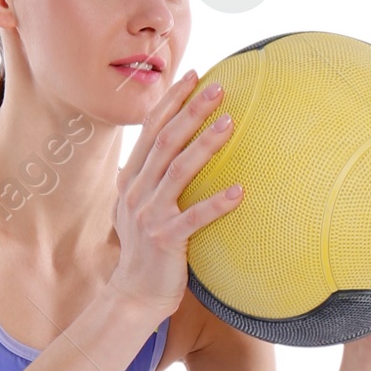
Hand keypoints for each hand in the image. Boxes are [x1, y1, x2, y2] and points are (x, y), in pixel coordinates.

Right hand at [110, 67, 246, 318]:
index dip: (172, 101)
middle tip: (219, 88)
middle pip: (165, 142)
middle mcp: (136, 192)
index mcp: (131, 179)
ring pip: (178, 171)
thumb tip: (181, 146)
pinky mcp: (165, 240)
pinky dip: (216, 203)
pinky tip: (239, 191)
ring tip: (230, 122)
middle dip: (191, 111)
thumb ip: (155, 178)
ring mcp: (148, 216)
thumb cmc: (149, 249)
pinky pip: (194, 218)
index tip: (194, 75)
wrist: (134, 295)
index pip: (151, 130)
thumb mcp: (143, 207)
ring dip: (205, 145)